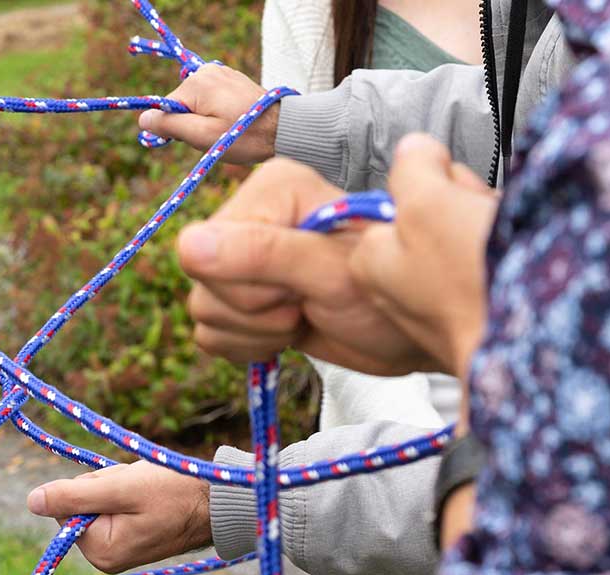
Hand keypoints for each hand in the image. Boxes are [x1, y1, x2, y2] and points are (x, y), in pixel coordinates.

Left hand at [27, 461, 210, 572]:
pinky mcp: (128, 539)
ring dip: (117, 486)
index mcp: (100, 551)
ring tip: (147, 490)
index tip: (121, 487)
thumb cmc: (174, 493)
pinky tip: (149, 496)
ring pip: (96, 501)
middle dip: (104, 486)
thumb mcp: (120, 488)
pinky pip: (113, 506)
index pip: (66, 506)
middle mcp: (105, 557)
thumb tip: (32, 501)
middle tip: (138, 487)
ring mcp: (117, 550)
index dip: (90, 486)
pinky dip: (126, 493)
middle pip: (79, 504)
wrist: (218, 502)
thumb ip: (74, 495)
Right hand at [137, 64, 278, 162]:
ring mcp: (220, 73)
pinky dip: (215, 113)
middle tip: (215, 136)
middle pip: (181, 104)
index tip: (197, 139)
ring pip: (195, 104)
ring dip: (203, 120)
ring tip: (226, 130)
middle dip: (191, 124)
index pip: (167, 108)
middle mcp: (206, 71)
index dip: (176, 129)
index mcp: (196, 83)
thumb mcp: (201, 136)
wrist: (283, 129)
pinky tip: (232, 122)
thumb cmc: (243, 136)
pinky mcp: (231, 79)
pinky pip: (210, 99)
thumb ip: (169, 125)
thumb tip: (143, 118)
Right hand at [176, 135, 495, 377]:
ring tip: (303, 319)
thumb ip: (262, 254)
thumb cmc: (396, 292)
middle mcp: (251, 221)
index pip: (202, 251)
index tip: (302, 291)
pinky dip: (248, 346)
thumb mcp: (332, 273)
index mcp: (268, 192)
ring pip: (203, 313)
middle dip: (255, 313)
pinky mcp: (247, 301)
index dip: (250, 287)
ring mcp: (246, 263)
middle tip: (307, 306)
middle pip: (201, 286)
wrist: (421, 328)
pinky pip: (210, 334)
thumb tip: (187, 246)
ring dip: (254, 333)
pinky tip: (289, 334)